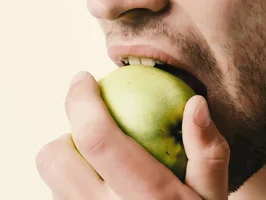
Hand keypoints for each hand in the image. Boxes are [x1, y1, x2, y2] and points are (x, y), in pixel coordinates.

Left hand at [36, 71, 229, 199]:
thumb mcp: (214, 195)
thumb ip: (209, 150)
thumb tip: (195, 103)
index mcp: (145, 196)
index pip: (97, 139)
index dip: (81, 101)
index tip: (83, 78)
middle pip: (53, 158)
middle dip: (65, 131)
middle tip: (96, 127)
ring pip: (51, 182)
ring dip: (69, 161)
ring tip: (103, 162)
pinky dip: (72, 186)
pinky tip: (101, 187)